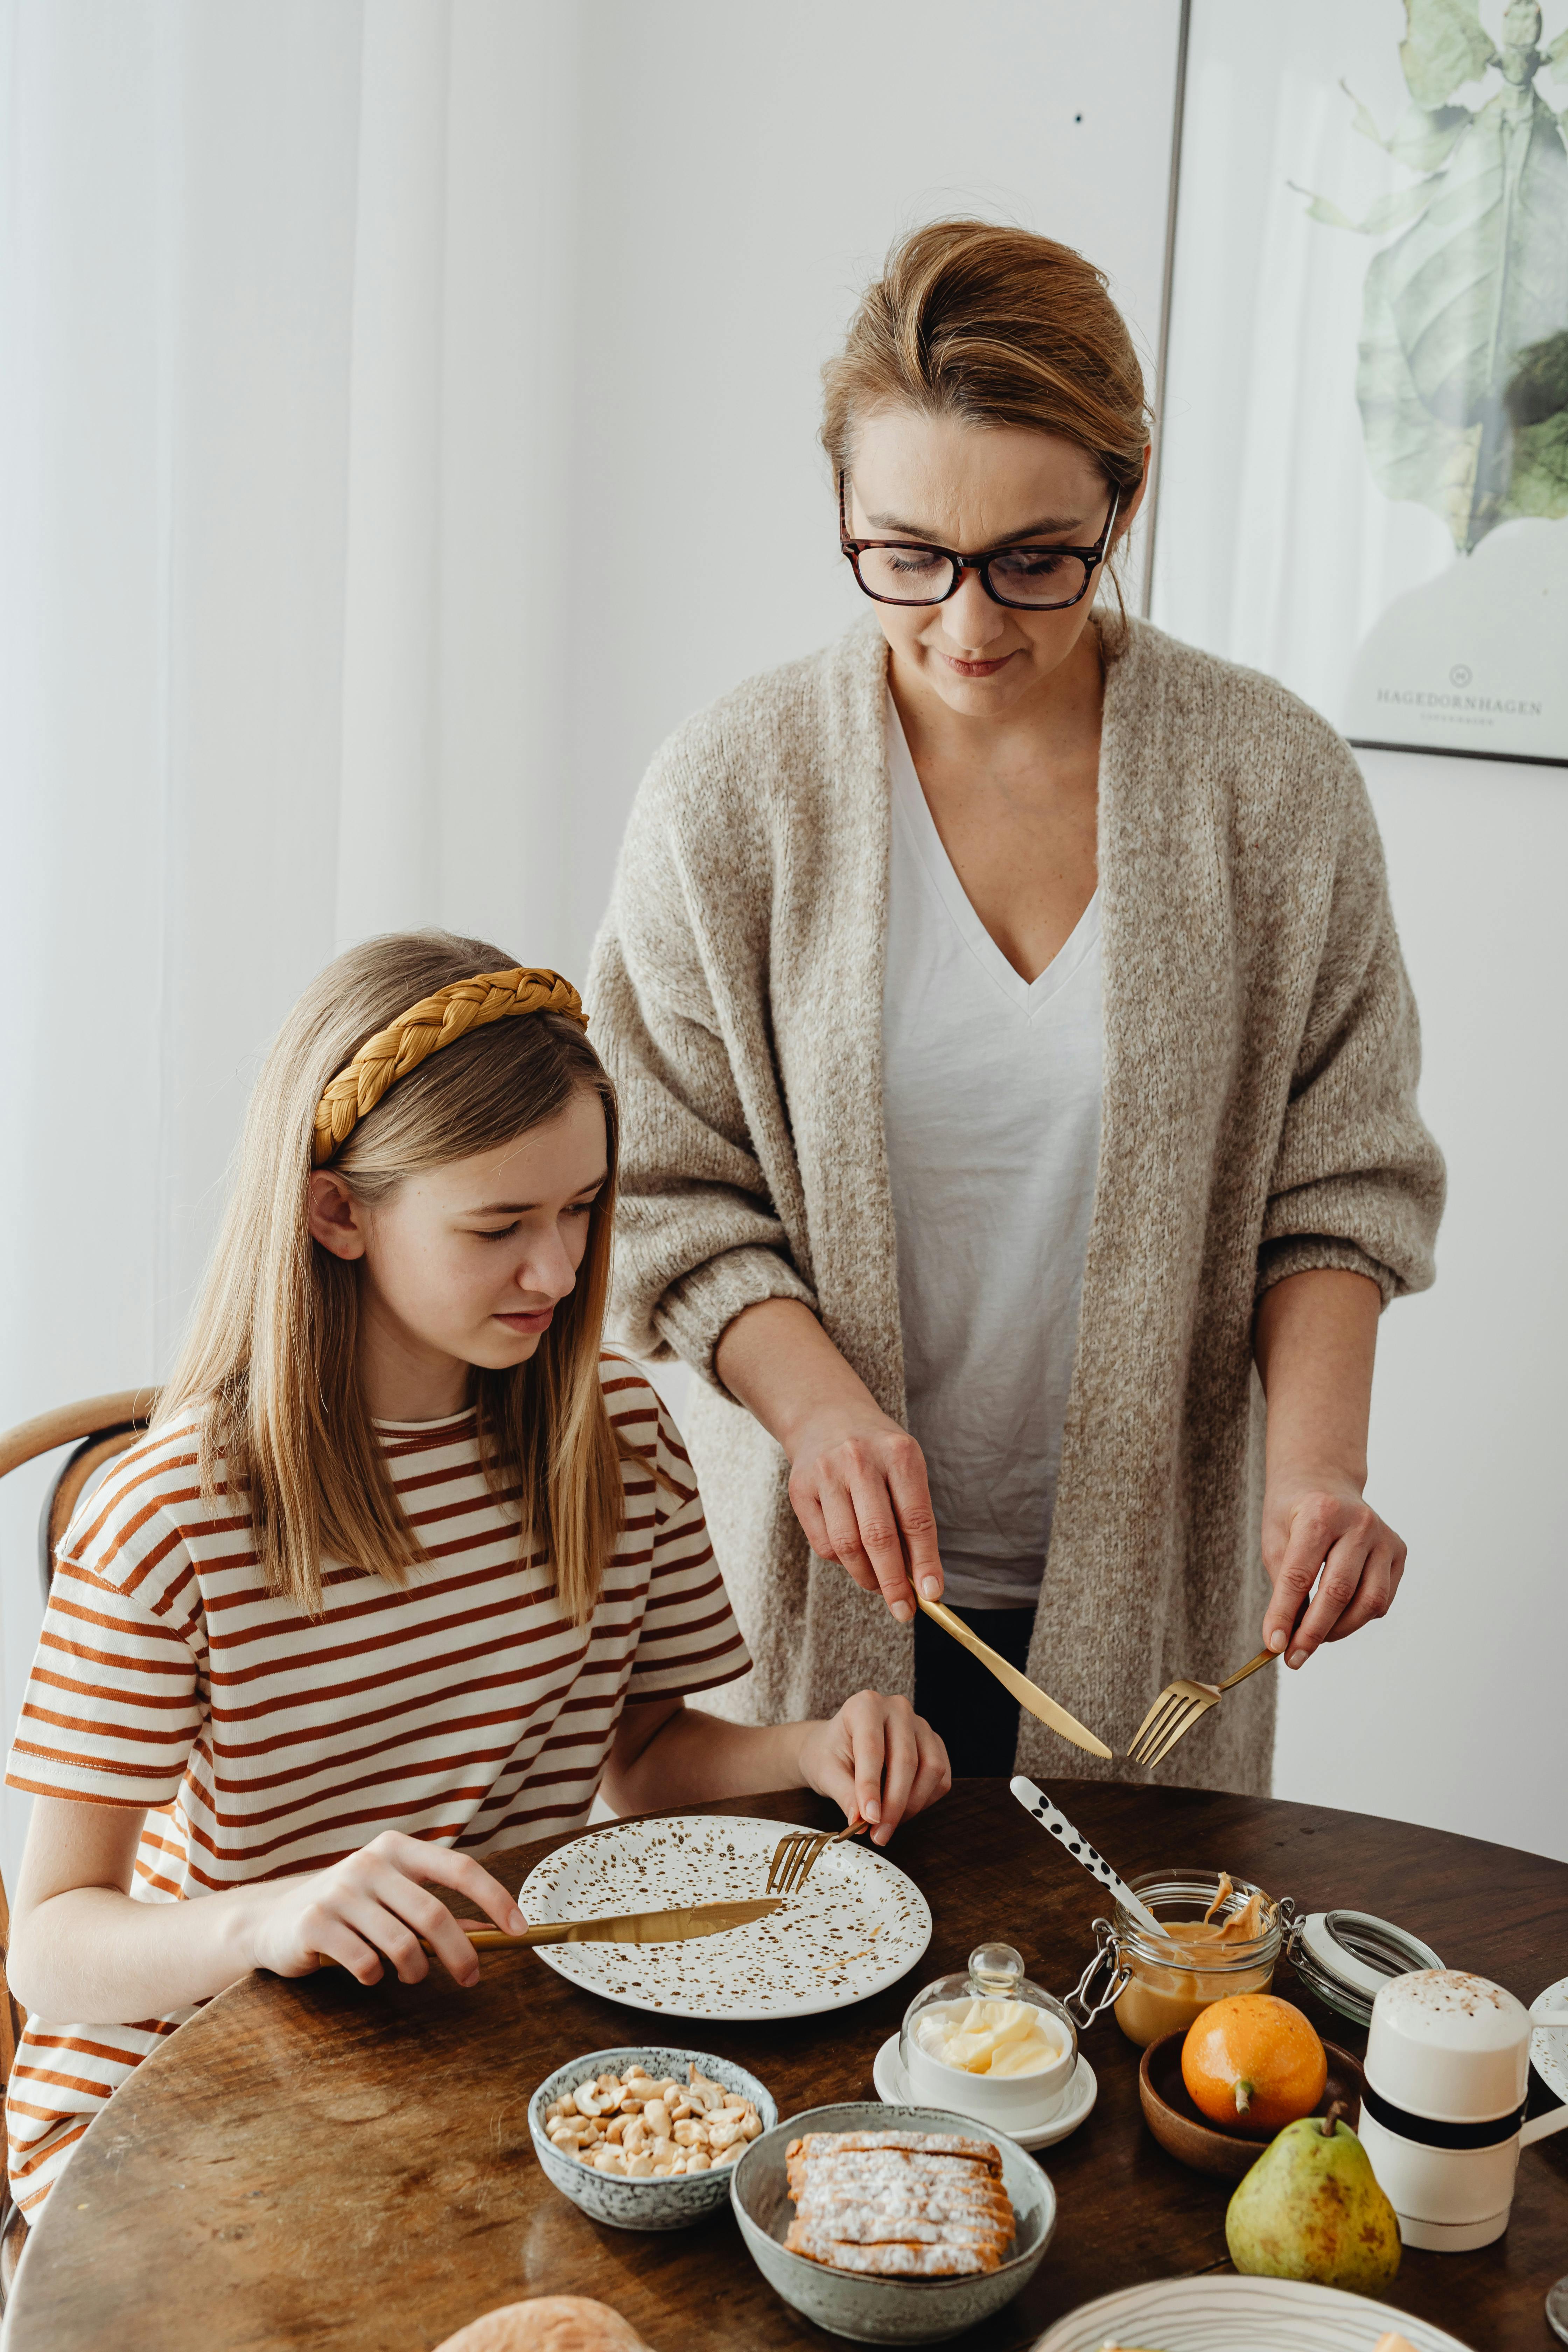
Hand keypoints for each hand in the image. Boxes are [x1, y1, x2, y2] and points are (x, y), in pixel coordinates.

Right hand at [247, 1831, 527, 1986]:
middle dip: (461, 1953)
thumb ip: (432, 1909)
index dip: (495, 1898)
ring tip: (412, 1975)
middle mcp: (370, 1862)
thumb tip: (490, 1933)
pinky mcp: (315, 1923)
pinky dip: (375, 1976)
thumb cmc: (346, 1910)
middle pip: (434, 1914)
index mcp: (396, 1848)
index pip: (459, 1868)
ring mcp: (341, 1891)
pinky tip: (367, 1972)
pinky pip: (365, 1962)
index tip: (519, 1929)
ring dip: (416, 1970)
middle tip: (471, 1978)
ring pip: (401, 1944)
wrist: (271, 1920)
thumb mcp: (389, 1896)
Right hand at [786, 1405, 943, 1621]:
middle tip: (903, 1610)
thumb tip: (922, 1581)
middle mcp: (860, 1460)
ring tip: (879, 1585)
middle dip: (894, 1582)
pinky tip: (852, 1553)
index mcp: (899, 1454)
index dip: (926, 1562)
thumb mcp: (905, 1470)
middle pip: (879, 1537)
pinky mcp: (799, 1489)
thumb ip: (913, 1519)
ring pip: (847, 1546)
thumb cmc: (877, 1454)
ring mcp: (826, 1474)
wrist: (825, 1415)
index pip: (916, 1519)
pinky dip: (842, 1560)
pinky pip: (823, 1544)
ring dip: (866, 1577)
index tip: (933, 1595)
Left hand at [797, 1690, 950, 1845]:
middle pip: (906, 1761)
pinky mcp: (935, 1744)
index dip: (870, 1787)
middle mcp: (897, 1708)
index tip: (868, 1819)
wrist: (837, 1747)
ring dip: (912, 1805)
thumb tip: (861, 1821)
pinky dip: (925, 1801)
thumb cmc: (830, 1755)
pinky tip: (902, 1810)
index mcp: (865, 1705)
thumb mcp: (827, 1773)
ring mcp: (920, 1724)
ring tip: (887, 1825)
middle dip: (894, 1805)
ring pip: (931, 1770)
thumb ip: (845, 1794)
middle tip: (879, 1835)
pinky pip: (942, 1777)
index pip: (872, 1749)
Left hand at [1261, 1469, 1406, 1667]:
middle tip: (1294, 1657)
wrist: (1325, 1480)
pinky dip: (1358, 1617)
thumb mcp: (1274, 1537)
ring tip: (1314, 1638)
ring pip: (1368, 1603)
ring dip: (1339, 1630)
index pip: (1299, 1575)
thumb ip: (1282, 1584)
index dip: (1285, 1615)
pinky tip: (1338, 1615)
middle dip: (1313, 1633)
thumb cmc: (1294, 1511)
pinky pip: (1381, 1600)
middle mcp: (1359, 1523)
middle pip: (1338, 1592)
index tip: (1274, 1645)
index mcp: (1320, 1512)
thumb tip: (1284, 1637)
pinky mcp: (1399, 1551)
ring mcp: (1384, 1537)